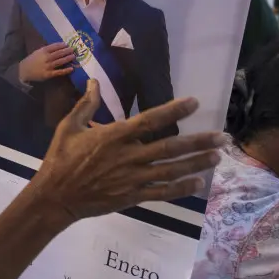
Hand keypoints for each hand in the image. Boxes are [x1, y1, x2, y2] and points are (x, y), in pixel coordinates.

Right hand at [18, 43, 75, 83]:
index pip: (54, 47)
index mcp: (43, 51)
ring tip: (74, 56)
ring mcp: (48, 66)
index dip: (61, 45)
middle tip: (73, 49)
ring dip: (67, 58)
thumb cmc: (32, 60)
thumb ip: (47, 49)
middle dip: (67, 51)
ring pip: (60, 61)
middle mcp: (46, 58)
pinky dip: (65, 70)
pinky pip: (58, 72)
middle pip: (58, 53)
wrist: (24, 71)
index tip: (67, 44)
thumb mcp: (38, 52)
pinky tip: (71, 69)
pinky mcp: (49, 74)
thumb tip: (58, 46)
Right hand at [27, 80, 223, 222]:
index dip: (174, 111)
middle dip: (199, 142)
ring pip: (171, 170)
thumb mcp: (68, 127)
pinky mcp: (132, 196)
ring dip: (197, 164)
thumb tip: (95, 81)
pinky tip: (198, 184)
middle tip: (222, 137)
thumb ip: (86, 105)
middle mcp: (129, 156)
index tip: (195, 102)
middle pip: (171, 147)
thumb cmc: (60, 160)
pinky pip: (161, 192)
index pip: (150, 120)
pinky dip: (181, 189)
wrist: (55, 197)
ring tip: (217, 157)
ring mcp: (133, 178)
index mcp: (115, 136)